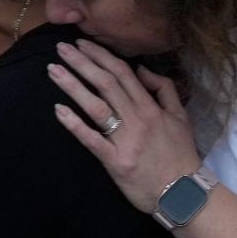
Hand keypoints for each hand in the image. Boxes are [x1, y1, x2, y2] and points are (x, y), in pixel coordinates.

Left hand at [48, 39, 203, 215]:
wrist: (183, 193)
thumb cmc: (181, 155)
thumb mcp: (181, 117)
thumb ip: (164, 90)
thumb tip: (142, 70)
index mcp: (151, 107)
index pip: (123, 74)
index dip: (101, 56)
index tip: (83, 44)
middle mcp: (137, 119)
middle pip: (106, 84)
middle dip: (82, 63)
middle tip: (61, 48)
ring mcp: (125, 140)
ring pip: (96, 106)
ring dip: (73, 86)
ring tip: (53, 71)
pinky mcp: (115, 161)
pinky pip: (91, 139)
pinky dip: (74, 124)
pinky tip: (58, 110)